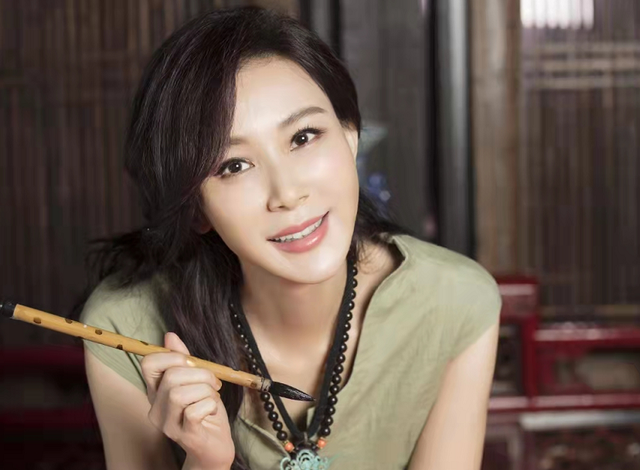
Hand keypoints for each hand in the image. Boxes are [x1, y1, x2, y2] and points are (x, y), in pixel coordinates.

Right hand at [141, 332, 234, 469]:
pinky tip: (212, 411)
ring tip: (212, 398)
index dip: (172, 356)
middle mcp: (155, 408)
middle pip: (171, 377)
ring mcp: (167, 424)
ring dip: (206, 391)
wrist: (214, 447)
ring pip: (181, 393)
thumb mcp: (196, 381)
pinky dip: (210, 405)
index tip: (191, 363)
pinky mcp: (184, 435)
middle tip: (213, 383)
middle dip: (200, 374)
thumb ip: (183, 360)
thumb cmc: (205, 412)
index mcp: (156, 391)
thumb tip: (170, 335)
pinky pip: (195, 410)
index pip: (149, 364)